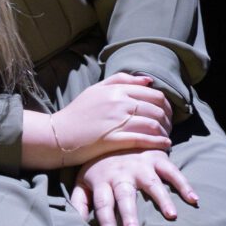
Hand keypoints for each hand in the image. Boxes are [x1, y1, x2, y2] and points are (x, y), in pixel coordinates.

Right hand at [46, 71, 172, 167]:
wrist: (57, 135)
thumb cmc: (76, 113)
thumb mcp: (96, 90)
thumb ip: (121, 80)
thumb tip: (148, 81)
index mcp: (116, 90)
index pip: (154, 94)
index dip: (166, 105)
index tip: (167, 114)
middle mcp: (119, 103)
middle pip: (157, 109)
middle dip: (168, 119)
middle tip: (168, 127)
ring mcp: (116, 121)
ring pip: (153, 124)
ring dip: (165, 131)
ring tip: (166, 137)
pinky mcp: (113, 140)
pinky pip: (143, 139)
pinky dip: (158, 142)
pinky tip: (164, 145)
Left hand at [73, 149, 198, 225]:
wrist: (117, 131)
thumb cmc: (99, 164)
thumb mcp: (83, 180)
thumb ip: (79, 201)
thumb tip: (77, 223)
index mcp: (102, 181)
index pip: (103, 205)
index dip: (106, 223)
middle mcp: (121, 173)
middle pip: (125, 196)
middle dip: (129, 215)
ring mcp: (141, 165)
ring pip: (151, 184)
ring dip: (162, 199)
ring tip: (172, 216)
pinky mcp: (157, 158)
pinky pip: (173, 172)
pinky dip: (184, 184)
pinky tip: (193, 199)